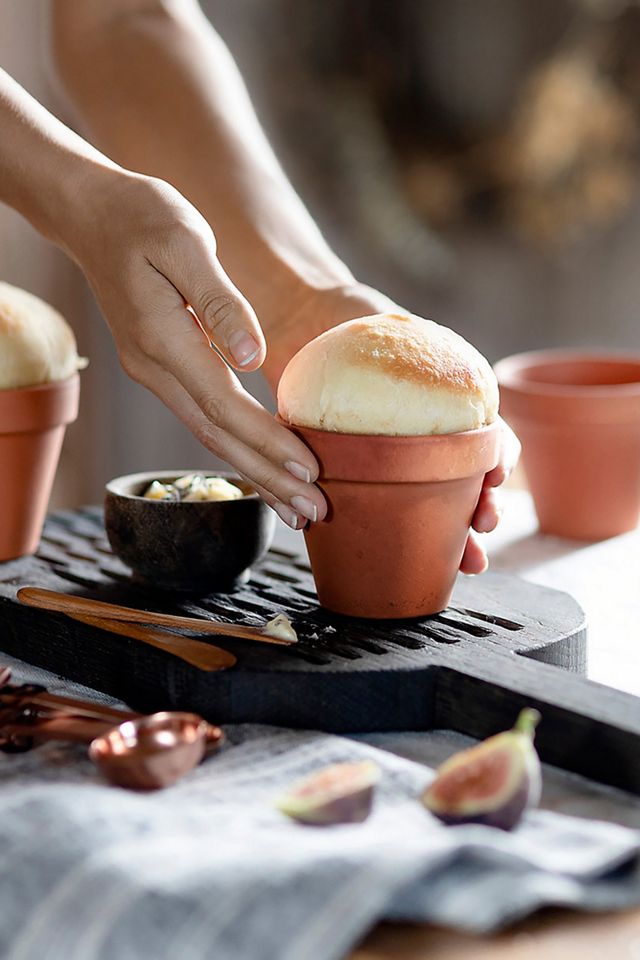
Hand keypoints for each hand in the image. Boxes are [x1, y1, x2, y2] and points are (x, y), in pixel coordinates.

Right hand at [64, 169, 326, 528]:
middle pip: (217, 437)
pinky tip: (262, 467)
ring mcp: (155, 372)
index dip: (268, 441)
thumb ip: (220, 302)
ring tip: (296, 508)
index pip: (224, 406)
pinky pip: (204, 419)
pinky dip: (237, 449)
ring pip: (209, 436)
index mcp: (163, 340)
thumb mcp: (185, 241)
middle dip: (268, 478)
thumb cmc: (143, 217)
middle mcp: (154, 368)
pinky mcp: (163, 368)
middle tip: (314, 512)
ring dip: (255, 474)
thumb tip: (252, 358)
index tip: (310, 468)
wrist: (93, 215)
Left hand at [263, 282, 519, 571]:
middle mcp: (424, 437)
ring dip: (456, 538)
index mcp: (444, 403)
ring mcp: (391, 460)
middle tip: (485, 524)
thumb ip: (395, 338)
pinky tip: (406, 559)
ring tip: (466, 560)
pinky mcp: (356, 475)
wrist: (300, 323)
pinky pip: (378, 511)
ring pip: (433, 507)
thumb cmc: (347, 316)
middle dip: (483, 509)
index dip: (500, 457)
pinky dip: (397, 538)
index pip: (487, 434)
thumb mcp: (378, 319)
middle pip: (467, 481)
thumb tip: (396, 348)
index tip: (495, 473)